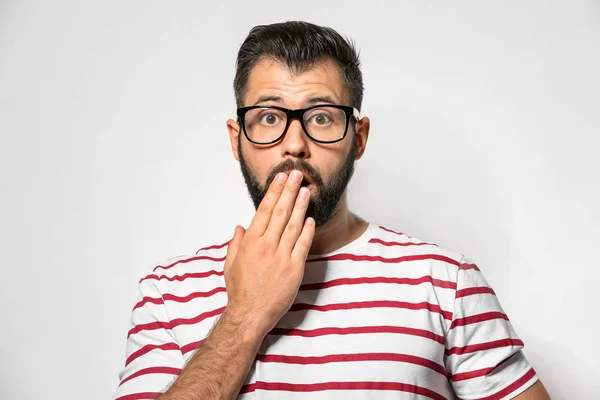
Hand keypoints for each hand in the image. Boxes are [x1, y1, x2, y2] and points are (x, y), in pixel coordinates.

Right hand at [223, 170, 315, 337]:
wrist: (250, 314)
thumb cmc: (240, 291)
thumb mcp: (230, 265)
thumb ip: (235, 244)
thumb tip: (240, 227)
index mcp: (250, 242)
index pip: (264, 210)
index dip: (274, 192)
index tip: (280, 178)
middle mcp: (266, 246)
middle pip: (280, 212)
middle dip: (289, 191)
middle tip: (296, 175)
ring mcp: (281, 257)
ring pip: (293, 225)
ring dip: (300, 206)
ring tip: (306, 190)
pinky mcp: (294, 269)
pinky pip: (302, 245)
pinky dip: (307, 231)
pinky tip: (310, 219)